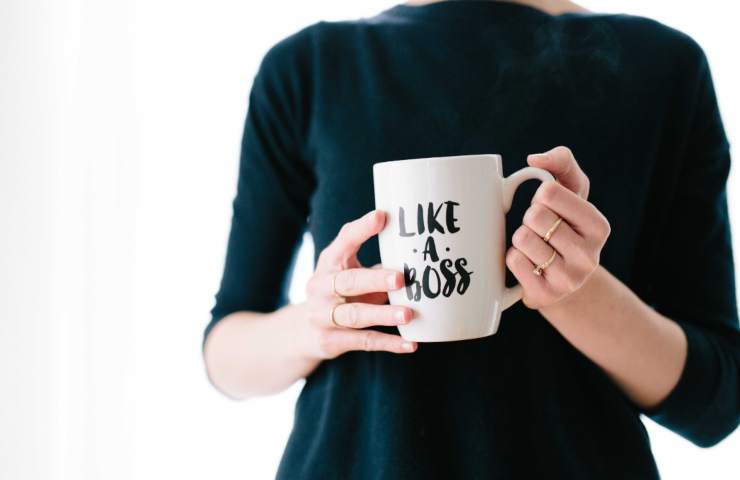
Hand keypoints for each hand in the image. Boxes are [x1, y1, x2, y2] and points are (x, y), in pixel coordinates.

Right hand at [301, 210, 416, 358]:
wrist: (304, 332)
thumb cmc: (340, 294)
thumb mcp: (351, 272)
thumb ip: (377, 265)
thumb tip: (420, 256)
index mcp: (329, 262)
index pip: (344, 241)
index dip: (362, 229)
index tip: (382, 216)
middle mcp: (321, 287)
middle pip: (348, 282)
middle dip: (375, 280)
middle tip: (401, 278)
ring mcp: (322, 315)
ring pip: (355, 315)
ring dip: (383, 314)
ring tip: (408, 314)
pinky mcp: (331, 341)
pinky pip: (363, 341)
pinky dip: (388, 343)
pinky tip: (410, 344)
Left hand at [505, 146, 610, 308]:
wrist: (563, 279)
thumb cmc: (564, 224)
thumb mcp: (571, 191)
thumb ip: (561, 162)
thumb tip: (535, 159)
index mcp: (598, 226)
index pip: (549, 193)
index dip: (540, 196)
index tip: (549, 207)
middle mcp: (589, 255)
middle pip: (534, 216)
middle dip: (529, 218)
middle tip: (540, 230)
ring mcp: (569, 280)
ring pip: (522, 239)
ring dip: (520, 239)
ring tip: (535, 247)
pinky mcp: (546, 295)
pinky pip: (514, 261)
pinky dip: (513, 257)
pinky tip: (528, 264)